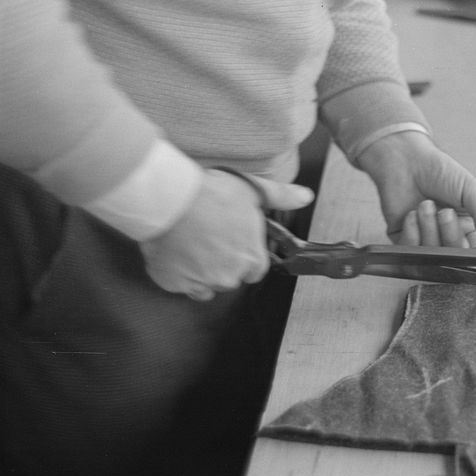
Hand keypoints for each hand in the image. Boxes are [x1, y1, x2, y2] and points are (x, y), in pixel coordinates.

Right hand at [140, 169, 313, 300]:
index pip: (255, 270)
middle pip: (230, 277)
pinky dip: (177, 273)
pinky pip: (179, 285)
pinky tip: (175, 252)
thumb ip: (281, 197)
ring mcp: (200, 282)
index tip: (233, 242)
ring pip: (205, 284)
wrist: (170, 199)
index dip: (245, 255)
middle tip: (209, 237)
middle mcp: (229, 277)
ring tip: (191, 242)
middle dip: (222, 262)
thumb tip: (305, 196)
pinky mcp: (173, 283)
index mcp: (252, 259)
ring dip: (200, 270)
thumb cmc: (212, 194)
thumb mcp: (252, 190)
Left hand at [356, 131, 475, 247]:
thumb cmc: (439, 170)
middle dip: (450, 233)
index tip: (469, 236)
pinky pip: (410, 251)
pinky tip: (411, 214)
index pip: (474, 250)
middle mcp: (445, 236)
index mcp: (466, 226)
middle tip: (445, 212)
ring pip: (432, 254)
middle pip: (454, 256)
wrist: (406, 160)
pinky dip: (412, 233)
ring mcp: (424, 239)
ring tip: (425, 205)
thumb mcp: (469, 189)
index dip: (473, 249)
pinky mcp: (403, 239)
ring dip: (429, 229)